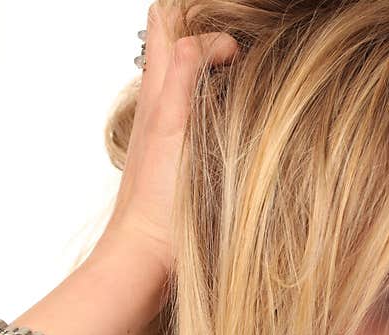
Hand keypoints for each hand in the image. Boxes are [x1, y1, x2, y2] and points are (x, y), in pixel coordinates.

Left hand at [98, 1, 238, 271]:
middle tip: (238, 52)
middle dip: (206, 37)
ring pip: (187, 80)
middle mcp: (159, 108)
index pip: (168, 27)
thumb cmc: (158, 205)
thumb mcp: (172, 129)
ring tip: (242, 76)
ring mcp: (171, 134)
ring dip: (211, 68)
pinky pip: (198, 115)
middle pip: (174, 48)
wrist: (146, 256)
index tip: (238, 51)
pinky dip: (217, 104)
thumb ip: (181, 78)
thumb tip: (203, 41)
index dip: (204, 25)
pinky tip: (236, 122)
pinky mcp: (182, 159)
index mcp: (157, 95)